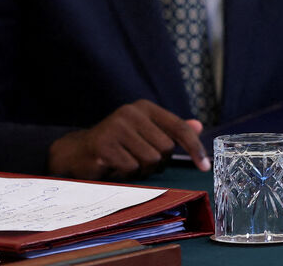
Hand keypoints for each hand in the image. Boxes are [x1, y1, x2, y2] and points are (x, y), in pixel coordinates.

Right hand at [47, 100, 208, 179]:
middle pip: (165, 149)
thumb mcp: (144, 134)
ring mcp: (115, 127)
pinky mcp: (104, 145)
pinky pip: (131, 168)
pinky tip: (113, 167)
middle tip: (137, 159)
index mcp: (143, 108)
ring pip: (150, 161)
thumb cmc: (116, 145)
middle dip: (156, 163)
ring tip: (124, 162)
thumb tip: (199, 126)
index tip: (205, 166)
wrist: (77, 152)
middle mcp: (130, 112)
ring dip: (140, 170)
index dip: (194, 147)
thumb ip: (170, 130)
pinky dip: (125, 174)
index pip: (178, 127)